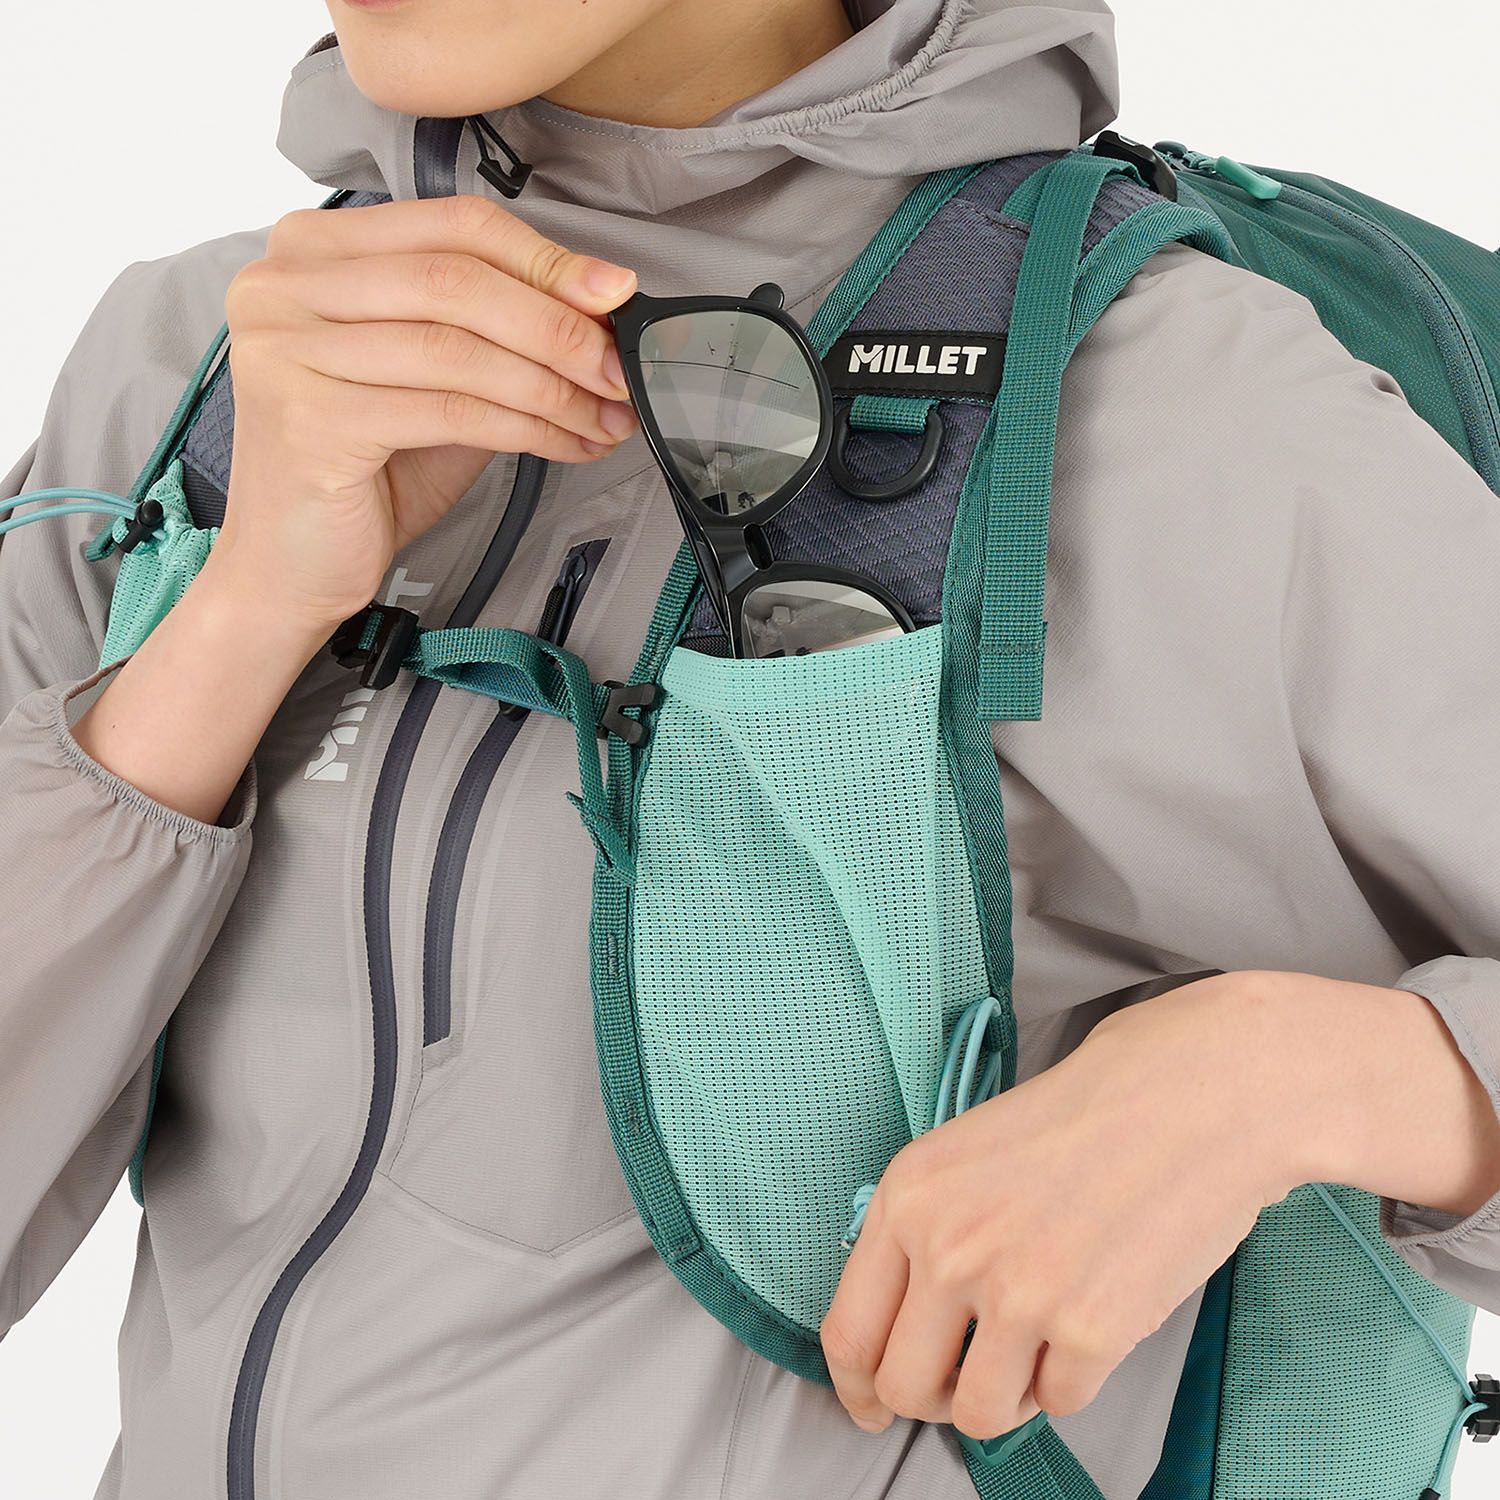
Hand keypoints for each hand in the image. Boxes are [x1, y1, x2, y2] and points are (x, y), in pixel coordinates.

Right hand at [215, 194, 639, 630]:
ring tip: (606, 415)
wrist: (291, 566)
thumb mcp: (435, 381)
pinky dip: (525, 427)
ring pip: (458, 348)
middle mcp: (283, 286)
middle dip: (558, 327)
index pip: (452, 226)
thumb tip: (596, 311)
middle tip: (619, 366)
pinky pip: (449, 410)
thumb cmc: (363, 473)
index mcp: (313, 251)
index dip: (545, 259)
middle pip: (457, 280)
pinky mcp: (310, 420)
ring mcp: (287, 350)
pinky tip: (565, 443)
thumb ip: (492, 334)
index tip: (615, 294)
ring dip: (552, 385)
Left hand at [819, 972, 1324, 1440]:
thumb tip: (899, 1326)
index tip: (873, 1406)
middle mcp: (948, 1248)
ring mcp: (1017, 1293)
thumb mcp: (964, 1154)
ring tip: (1037, 1345)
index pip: (847, 1332)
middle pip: (904, 1388)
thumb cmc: (1085, 1117)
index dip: (858, 1388)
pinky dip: (1073, 1378)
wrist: (1188, 1097)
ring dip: (1007, 1396)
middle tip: (967, 1380)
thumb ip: (922, 1233)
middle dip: (934, 1400)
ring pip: (978, 1414)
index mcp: (908, 1198)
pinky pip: (1058, 1403)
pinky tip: (1091, 1317)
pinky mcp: (1090, 1330)